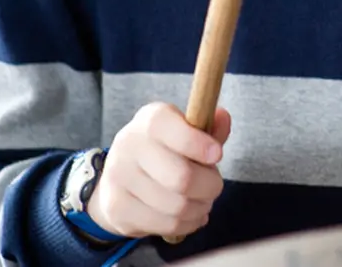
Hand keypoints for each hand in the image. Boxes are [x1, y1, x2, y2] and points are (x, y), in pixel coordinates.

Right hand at [86, 102, 231, 239]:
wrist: (119, 175)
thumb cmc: (164, 149)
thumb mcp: (185, 129)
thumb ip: (207, 126)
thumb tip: (222, 118)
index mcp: (150, 120)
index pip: (176, 132)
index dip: (201, 145)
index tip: (217, 154)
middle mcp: (129, 145)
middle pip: (182, 178)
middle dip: (210, 186)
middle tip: (214, 186)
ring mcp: (119, 178)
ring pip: (178, 206)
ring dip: (201, 207)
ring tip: (203, 201)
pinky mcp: (119, 208)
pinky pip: (167, 224)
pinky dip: (189, 223)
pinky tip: (191, 215)